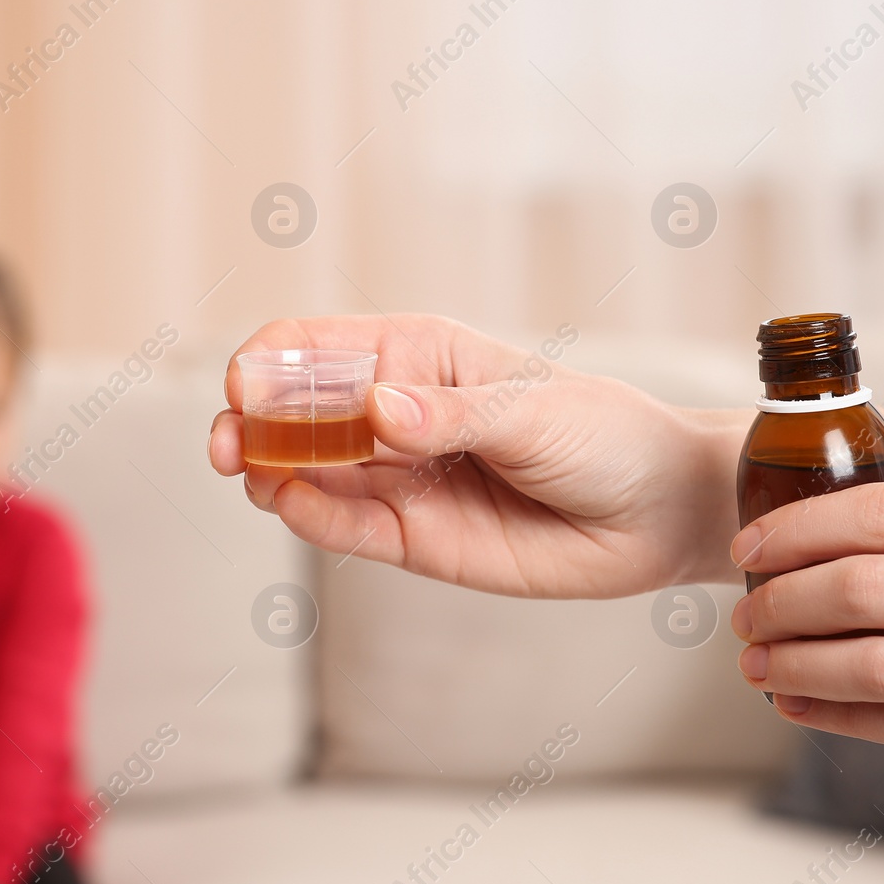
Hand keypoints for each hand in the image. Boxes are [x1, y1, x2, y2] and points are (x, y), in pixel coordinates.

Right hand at [208, 314, 739, 597]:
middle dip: (249, 421)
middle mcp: (394, 413)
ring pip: (306, 470)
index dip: (268, 362)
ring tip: (256, 475)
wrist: (655, 511)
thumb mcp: (532, 412)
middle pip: (294, 410)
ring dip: (268, 470)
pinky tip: (292, 506)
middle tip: (228, 446)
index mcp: (417, 354)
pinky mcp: (411, 538)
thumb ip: (450, 415)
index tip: (243, 387)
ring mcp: (397, 476)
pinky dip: (310, 517)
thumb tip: (376, 410)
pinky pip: (345, 526)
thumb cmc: (602, 435)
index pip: (316, 345)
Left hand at [729, 481, 883, 790]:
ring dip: (797, 668)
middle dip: (780, 605)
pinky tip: (807, 708)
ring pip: (877, 668)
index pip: (878, 514)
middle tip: (745, 615)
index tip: (750, 549)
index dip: (794, 534)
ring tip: (759, 665)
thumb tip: (850, 542)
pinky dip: (843, 720)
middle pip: (862, 591)